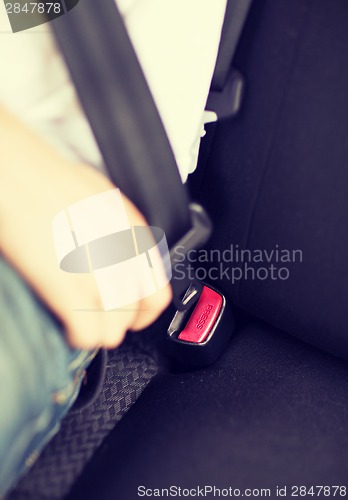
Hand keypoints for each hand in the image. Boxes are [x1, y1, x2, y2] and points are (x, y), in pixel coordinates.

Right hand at [0, 108, 171, 348]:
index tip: (130, 315)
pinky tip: (66, 327)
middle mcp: (126, 260)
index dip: (142, 312)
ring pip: (113, 332)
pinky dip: (77, 337)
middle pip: (132, 317)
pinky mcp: (71, 291)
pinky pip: (88, 335)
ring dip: (95, 330)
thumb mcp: (103, 201)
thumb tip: (116, 255)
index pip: (157, 295)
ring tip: (78, 320)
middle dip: (113, 321)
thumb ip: (119, 234)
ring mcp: (101, 277)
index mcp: (136, 240)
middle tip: (94, 315)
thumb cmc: (51, 180)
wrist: (20, 176)